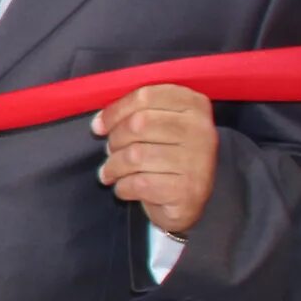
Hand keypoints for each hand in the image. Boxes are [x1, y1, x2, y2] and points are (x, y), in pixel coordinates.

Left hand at [94, 83, 218, 237]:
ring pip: (135, 155)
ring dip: (114, 167)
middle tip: (111, 152)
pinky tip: (126, 188)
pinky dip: (123, 187)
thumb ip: (135, 114)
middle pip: (138, 124)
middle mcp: (201, 130)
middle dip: (115, 141)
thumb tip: (99, 123)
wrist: (186, 203)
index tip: (99, 126)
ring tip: (111, 172)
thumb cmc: (166, 158)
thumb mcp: (159, 126)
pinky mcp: (187, 190)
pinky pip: (139, 184)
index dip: (115, 111)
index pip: (146, 96)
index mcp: (194, 105)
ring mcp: (197, 161)